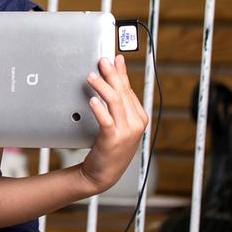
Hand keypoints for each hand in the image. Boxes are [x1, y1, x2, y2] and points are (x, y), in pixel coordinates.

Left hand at [80, 55, 148, 193]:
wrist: (103, 173)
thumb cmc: (110, 145)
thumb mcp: (118, 121)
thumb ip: (118, 99)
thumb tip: (117, 73)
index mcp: (139, 117)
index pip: (129, 90)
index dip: (120, 73)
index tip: (114, 59)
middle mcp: (136, 124)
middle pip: (123, 93)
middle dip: (112, 74)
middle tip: (102, 61)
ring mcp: (126, 132)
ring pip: (115, 103)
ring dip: (103, 87)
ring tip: (91, 76)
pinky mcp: (112, 139)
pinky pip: (106, 120)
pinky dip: (99, 108)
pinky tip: (92, 100)